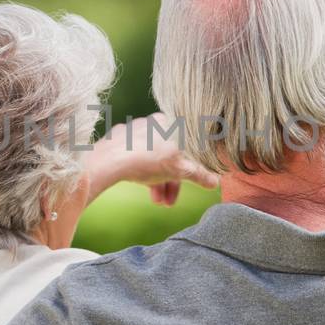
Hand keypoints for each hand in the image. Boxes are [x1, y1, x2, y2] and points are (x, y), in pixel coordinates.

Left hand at [84, 115, 219, 206]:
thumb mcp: (179, 171)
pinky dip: (139, 169)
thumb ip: (199, 175)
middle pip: (168, 156)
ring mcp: (134, 129)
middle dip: (169, 182)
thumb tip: (214, 181)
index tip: (183, 188)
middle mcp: (153, 122)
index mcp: (171, 123)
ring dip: (156, 180)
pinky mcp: (118, 138)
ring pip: (151, 157)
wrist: (110, 160)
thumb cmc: (148, 160)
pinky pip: (134, 155)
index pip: (186, 149)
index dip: (187, 173)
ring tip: (156, 200)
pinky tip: (138, 182)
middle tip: (167, 202)